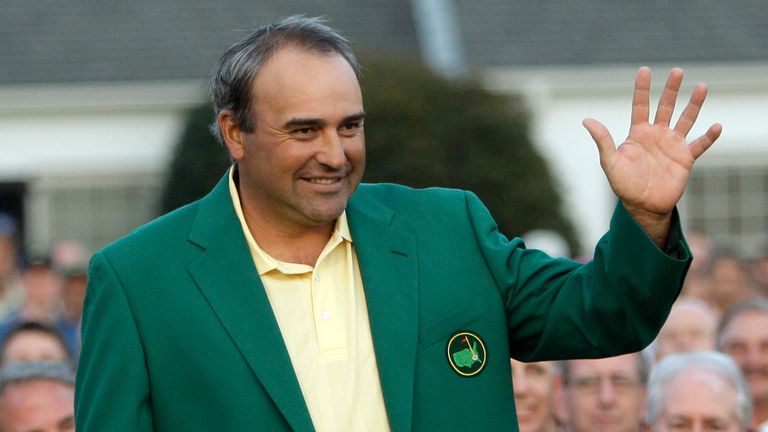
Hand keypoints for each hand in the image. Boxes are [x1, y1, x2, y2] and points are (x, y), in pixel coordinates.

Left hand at [583, 67, 721, 246]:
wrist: (642, 205)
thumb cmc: (624, 184)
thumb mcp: (611, 162)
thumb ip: (602, 140)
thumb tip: (586, 120)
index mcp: (638, 133)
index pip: (640, 105)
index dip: (643, 89)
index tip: (645, 70)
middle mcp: (657, 135)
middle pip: (665, 106)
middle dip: (671, 89)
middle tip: (678, 71)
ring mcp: (672, 145)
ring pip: (686, 119)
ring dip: (693, 104)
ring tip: (701, 86)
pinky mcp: (685, 159)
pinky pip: (699, 145)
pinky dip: (708, 137)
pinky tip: (716, 126)